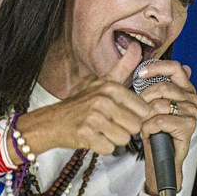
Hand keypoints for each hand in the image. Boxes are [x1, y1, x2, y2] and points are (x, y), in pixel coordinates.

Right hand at [14, 44, 150, 156]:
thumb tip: (137, 46)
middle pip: (135, 126)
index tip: (122, 114)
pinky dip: (103, 147)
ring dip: (114, 139)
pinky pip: (109, 148)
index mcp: (111, 87)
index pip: (143, 110)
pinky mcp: (86, 134)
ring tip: (102, 130)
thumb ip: (123, 67)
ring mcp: (94, 117)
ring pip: (124, 139)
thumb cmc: (82, 103)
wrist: (53, 121)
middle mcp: (103, 100)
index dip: (135, 115)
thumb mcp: (103, 82)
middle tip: (110, 123)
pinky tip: (95, 138)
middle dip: (125, 129)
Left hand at [133, 59, 196, 194]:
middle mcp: (192, 98)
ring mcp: (192, 112)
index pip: (174, 67)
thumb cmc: (155, 129)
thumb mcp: (151, 102)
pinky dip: (148, 127)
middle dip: (144, 98)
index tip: (139, 74)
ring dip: (145, 116)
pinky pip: (160, 120)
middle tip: (138, 110)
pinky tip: (148, 132)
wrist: (160, 157)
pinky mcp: (188, 126)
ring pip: (159, 105)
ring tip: (143, 124)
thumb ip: (153, 81)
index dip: (156, 67)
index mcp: (185, 88)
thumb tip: (147, 55)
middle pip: (162, 87)